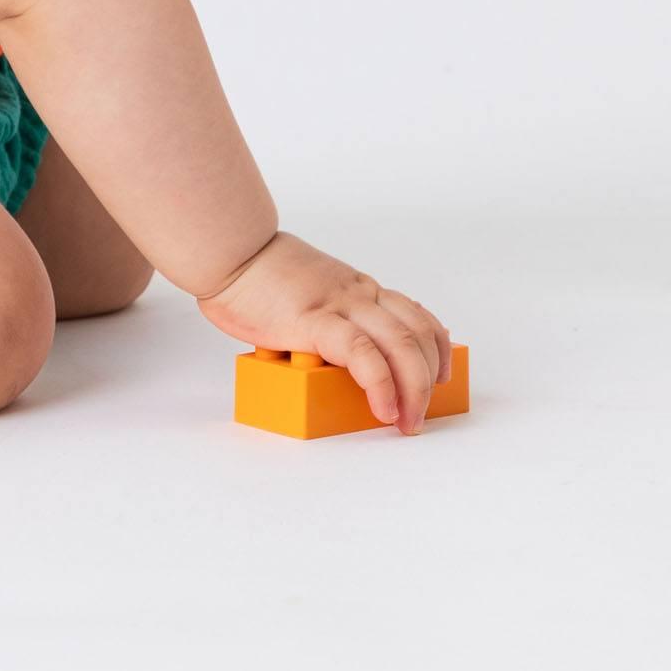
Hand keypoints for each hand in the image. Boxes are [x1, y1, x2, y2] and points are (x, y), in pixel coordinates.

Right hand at [195, 229, 451, 433]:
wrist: (231, 249)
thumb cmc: (256, 273)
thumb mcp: (308, 290)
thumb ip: (325, 315)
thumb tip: (325, 353)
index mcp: (357, 289)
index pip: (414, 315)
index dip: (436, 349)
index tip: (438, 377)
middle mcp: (358, 294)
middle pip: (417, 334)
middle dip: (428, 381)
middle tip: (420, 416)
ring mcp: (339, 306)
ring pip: (402, 344)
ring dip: (414, 389)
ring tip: (406, 421)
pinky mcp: (315, 320)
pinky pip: (362, 353)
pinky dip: (380, 383)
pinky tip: (382, 408)